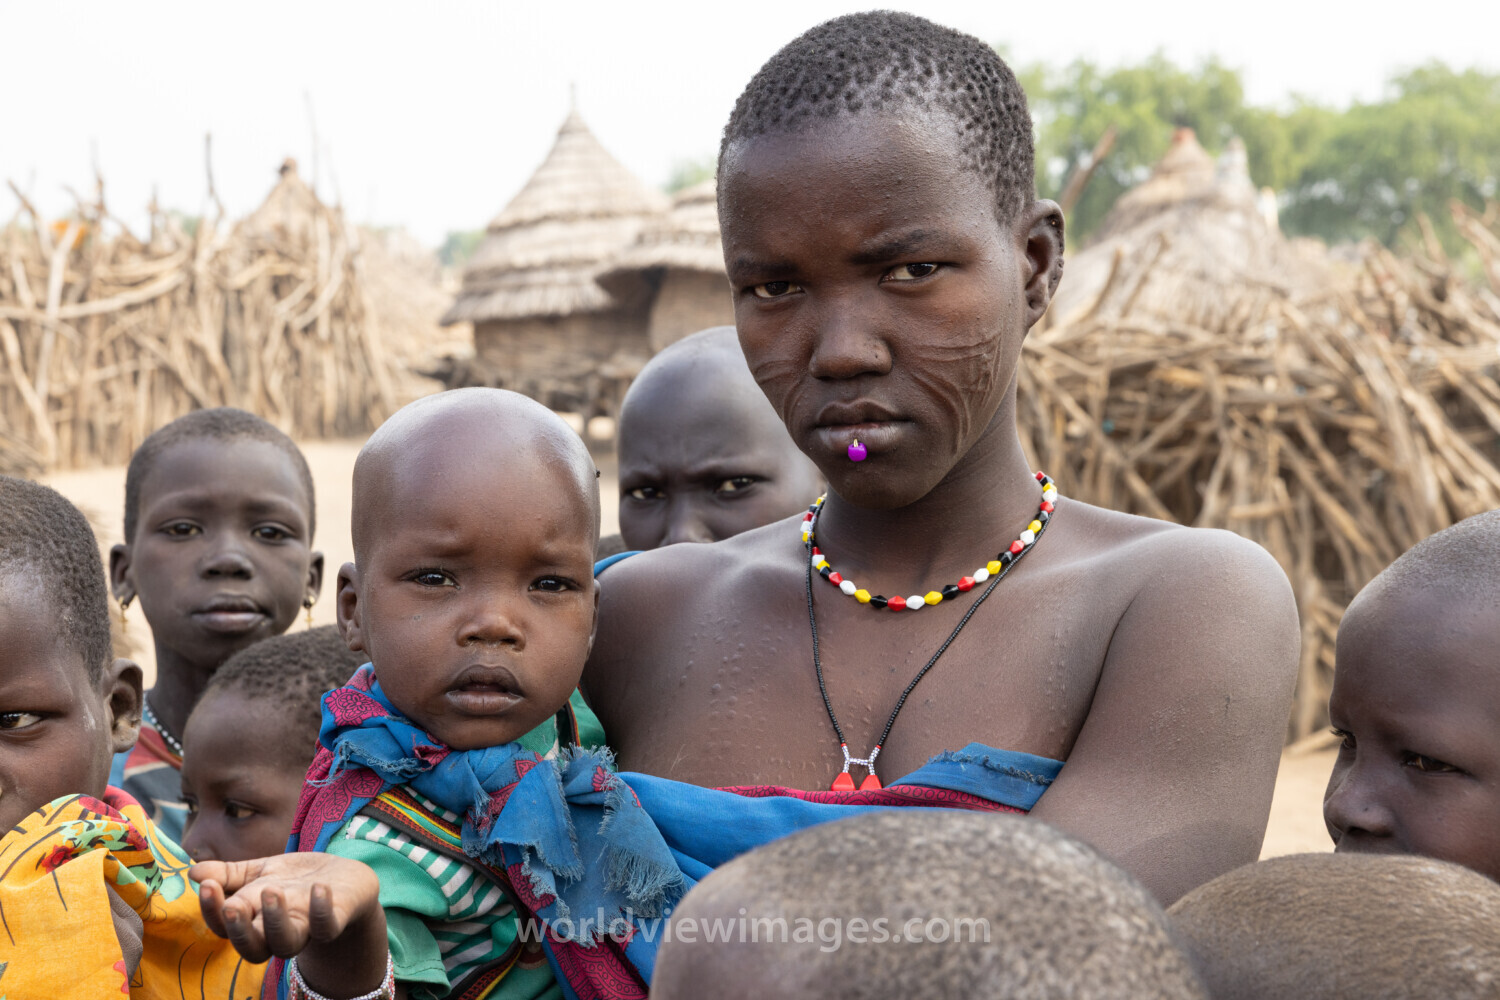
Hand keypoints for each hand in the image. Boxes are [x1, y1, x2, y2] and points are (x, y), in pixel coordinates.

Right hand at [193, 854, 387, 996]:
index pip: (225, 925)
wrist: (344, 879)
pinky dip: (321, 910)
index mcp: (253, 919)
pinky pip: (326, 927)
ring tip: (272, 890)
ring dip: (276, 920)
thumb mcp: (261, 872)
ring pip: (286, 943)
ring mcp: (305, 929)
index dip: (213, 911)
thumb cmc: (296, 880)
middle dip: (239, 930)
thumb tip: (193, 872)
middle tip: (233, 906)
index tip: (207, 886)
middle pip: (250, 947)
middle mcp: (276, 931)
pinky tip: (319, 888)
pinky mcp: (334, 922)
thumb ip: (230, 874)